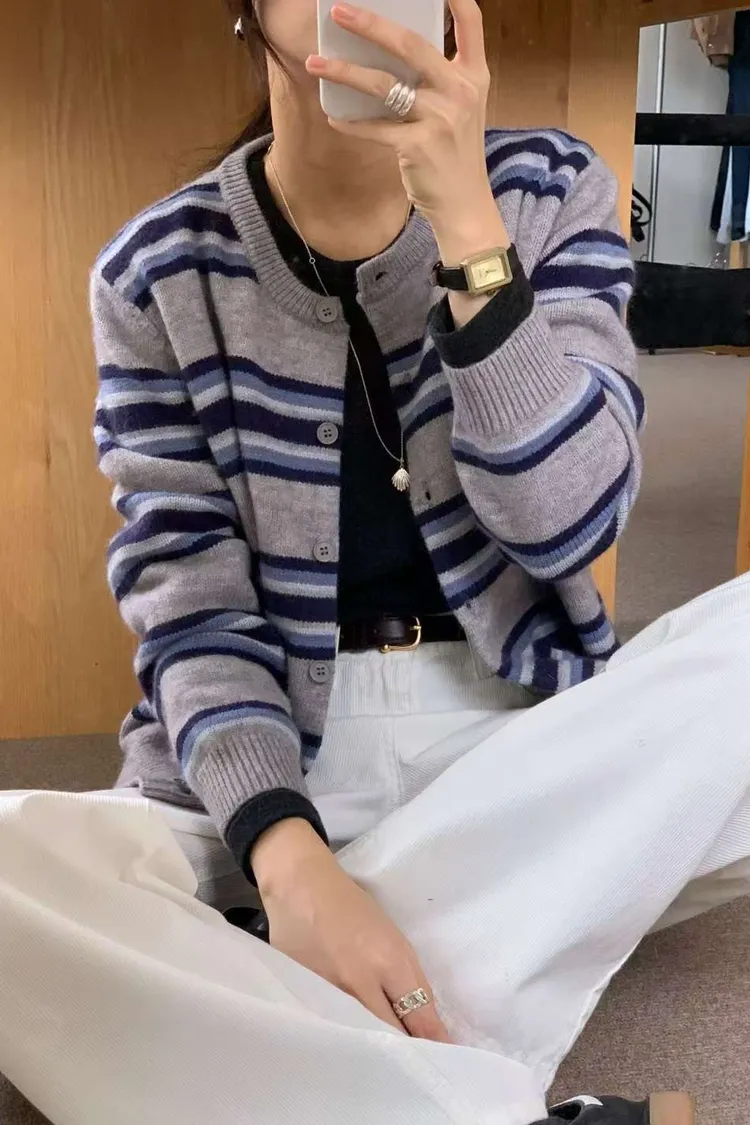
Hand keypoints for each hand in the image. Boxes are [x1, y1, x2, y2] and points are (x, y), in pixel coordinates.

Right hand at [252, 819, 451, 1041]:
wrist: (299, 887)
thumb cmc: (352, 908)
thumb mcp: (393, 938)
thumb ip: (411, 982)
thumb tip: (429, 1027)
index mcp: (388, 962)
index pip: (419, 1018)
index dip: (435, 1043)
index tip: (448, 1060)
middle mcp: (358, 983)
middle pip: (390, 1036)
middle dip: (405, 1050)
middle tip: (415, 1062)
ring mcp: (326, 994)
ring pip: (359, 1037)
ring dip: (374, 1046)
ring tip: (383, 1054)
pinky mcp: (301, 998)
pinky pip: (329, 1028)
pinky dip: (341, 1034)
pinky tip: (345, 1038)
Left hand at [306, 0, 508, 262]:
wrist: (465, 206)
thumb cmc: (456, 156)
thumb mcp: (462, 111)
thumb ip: (439, 80)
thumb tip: (391, 54)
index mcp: (474, 77)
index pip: (471, 23)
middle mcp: (460, 92)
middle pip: (410, 45)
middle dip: (371, 24)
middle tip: (340, 12)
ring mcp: (439, 119)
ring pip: (384, 85)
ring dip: (344, 72)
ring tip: (316, 63)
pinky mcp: (418, 147)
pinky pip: (374, 128)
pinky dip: (351, 123)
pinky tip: (334, 117)